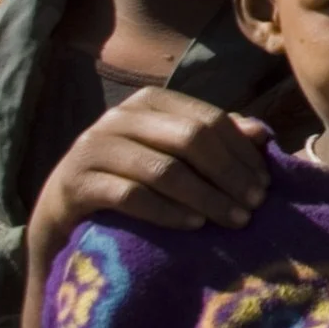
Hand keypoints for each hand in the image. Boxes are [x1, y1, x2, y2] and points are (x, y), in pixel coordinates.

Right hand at [28, 87, 271, 270]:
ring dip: (206, 197)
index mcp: (150, 102)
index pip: (209, 120)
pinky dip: (168, 211)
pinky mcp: (76, 183)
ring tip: (233, 220)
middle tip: (254, 205)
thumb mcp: (170, 154)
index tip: (266, 184)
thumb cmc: (128, 180)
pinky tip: (194, 225)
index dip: (242, 152)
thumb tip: (263, 134)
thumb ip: (212, 139)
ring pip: (164, 169)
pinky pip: (131, 196)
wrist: (62, 214)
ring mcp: (94, 148)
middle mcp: (119, 117)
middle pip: (190, 140)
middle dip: (229, 174)